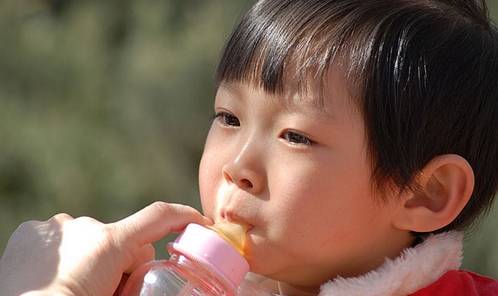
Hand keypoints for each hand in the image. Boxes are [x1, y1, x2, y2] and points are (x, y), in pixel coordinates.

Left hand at [0, 202, 211, 295]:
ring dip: (89, 259)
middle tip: (107, 293)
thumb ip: (138, 278)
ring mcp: (57, 228)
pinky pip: (61, 238)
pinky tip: (50, 275)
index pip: (159, 217)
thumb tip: (147, 273)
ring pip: (90, 239)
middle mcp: (85, 226)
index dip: (184, 216)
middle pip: (124, 240)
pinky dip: (63, 254)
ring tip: (72, 288)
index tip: (199, 223)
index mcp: (109, 244)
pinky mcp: (33, 232)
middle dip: (123, 263)